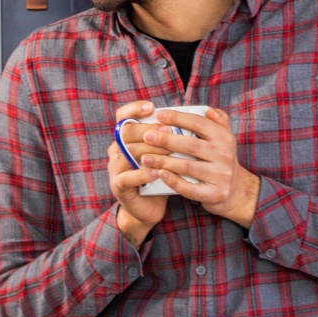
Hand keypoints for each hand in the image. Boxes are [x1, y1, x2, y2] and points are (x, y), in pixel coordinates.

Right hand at [106, 99, 171, 247]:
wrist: (148, 209)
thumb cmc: (160, 176)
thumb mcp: (166, 154)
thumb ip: (174, 135)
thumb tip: (202, 115)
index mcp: (125, 139)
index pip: (123, 116)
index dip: (134, 109)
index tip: (152, 107)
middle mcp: (116, 150)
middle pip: (126, 132)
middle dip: (148, 129)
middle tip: (168, 129)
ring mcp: (115, 168)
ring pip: (128, 153)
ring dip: (150, 150)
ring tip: (169, 149)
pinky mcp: (118, 186)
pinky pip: (128, 177)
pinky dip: (143, 174)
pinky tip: (158, 172)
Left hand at [129, 105, 260, 227]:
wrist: (235, 191)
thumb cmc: (220, 160)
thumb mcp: (224, 139)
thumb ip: (218, 122)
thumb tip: (209, 111)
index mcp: (224, 138)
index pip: (199, 123)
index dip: (178, 118)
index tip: (159, 115)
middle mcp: (225, 155)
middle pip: (191, 145)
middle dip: (166, 139)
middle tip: (147, 136)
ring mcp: (220, 176)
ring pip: (187, 167)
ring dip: (164, 162)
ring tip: (145, 158)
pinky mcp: (214, 194)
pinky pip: (189, 188)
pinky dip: (173, 181)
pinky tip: (160, 174)